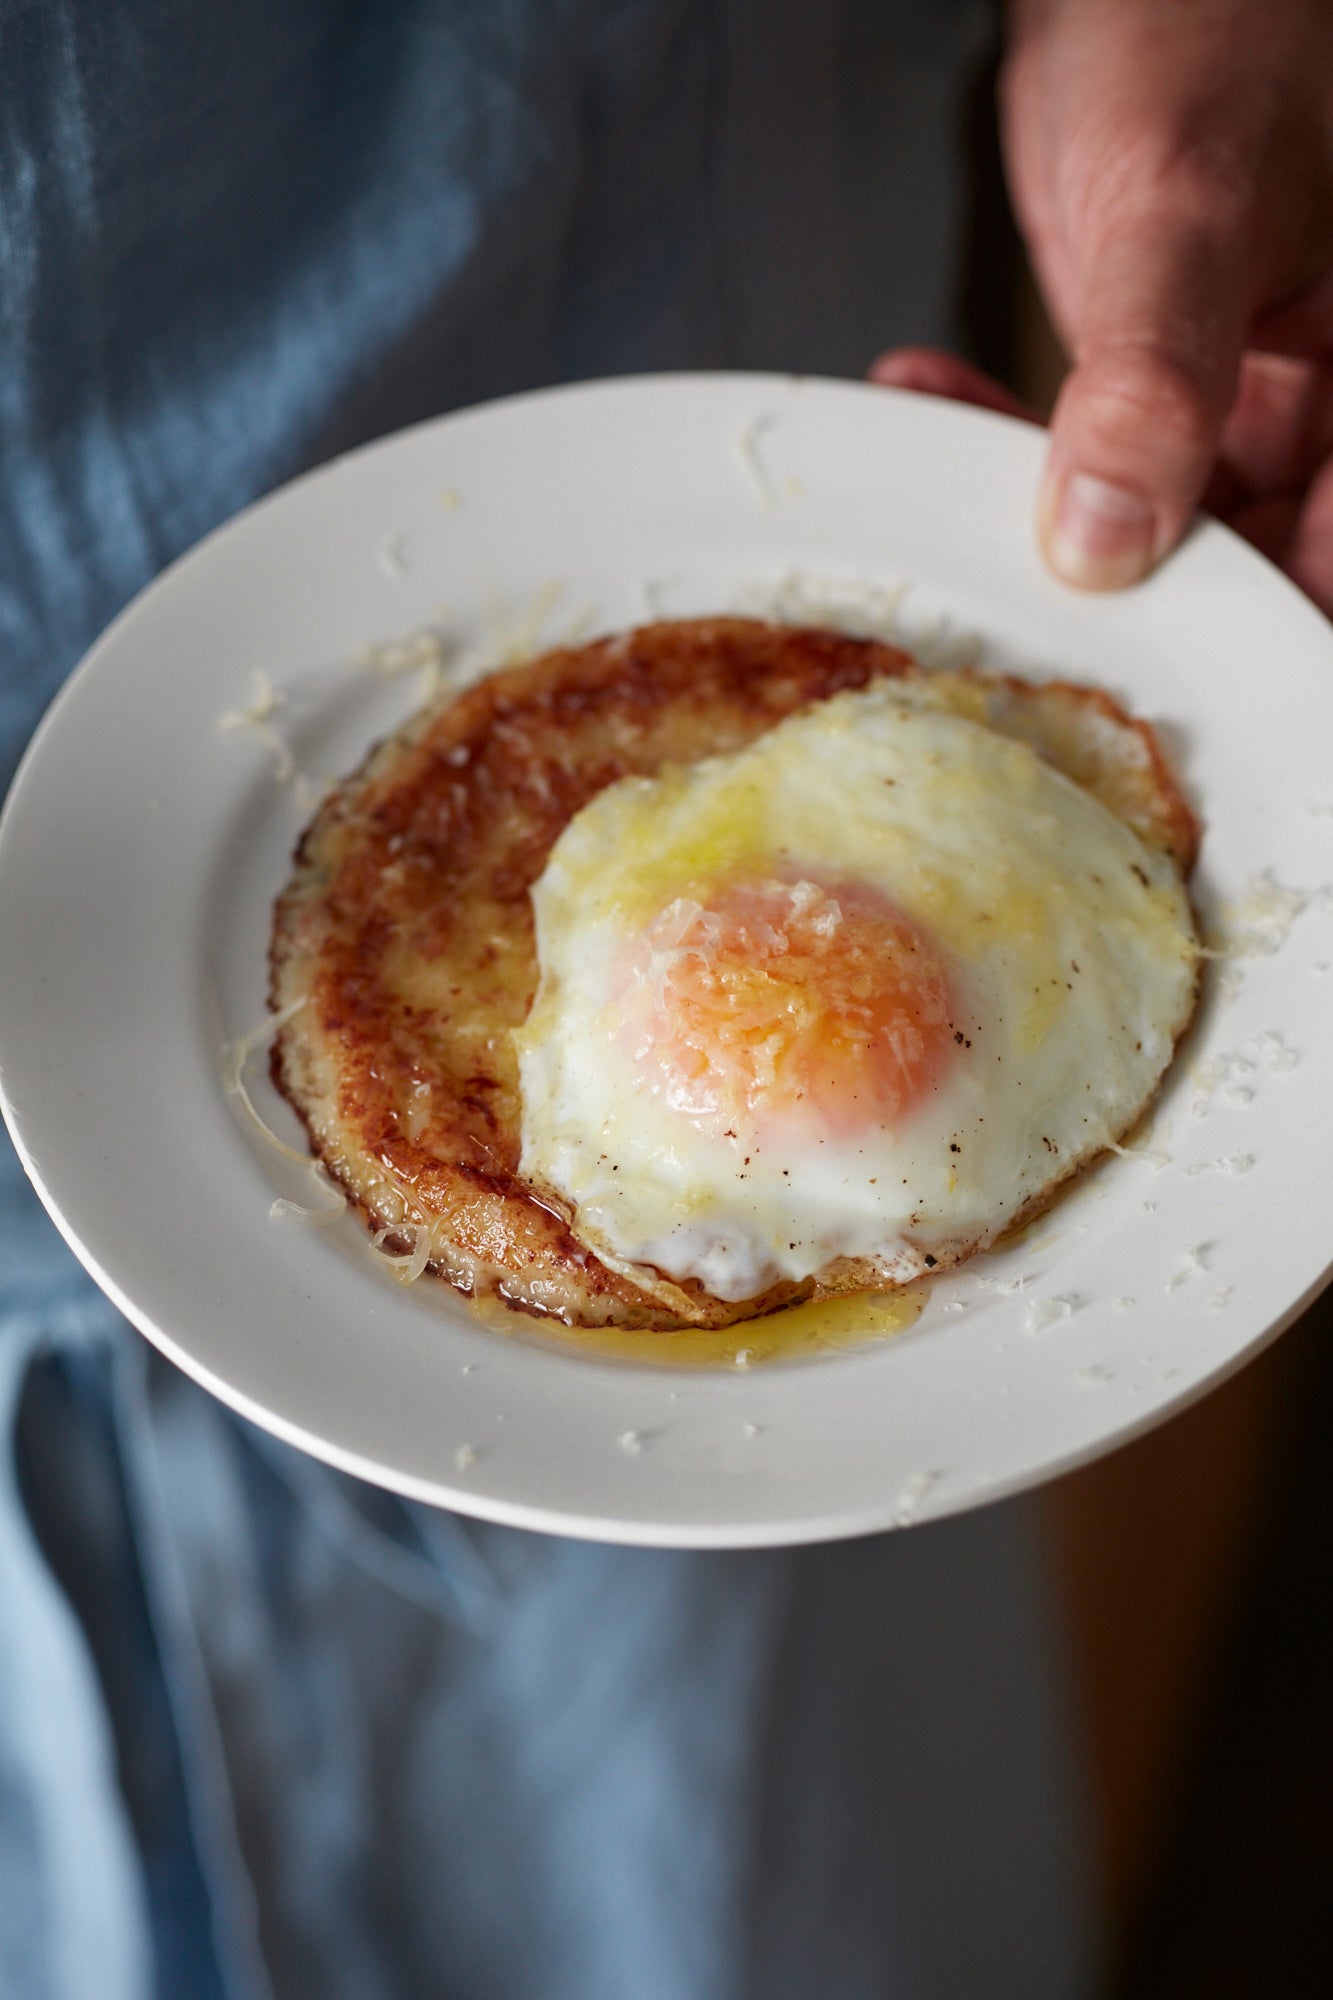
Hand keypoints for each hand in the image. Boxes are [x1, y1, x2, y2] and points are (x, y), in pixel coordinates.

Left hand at [879, 0, 1332, 615]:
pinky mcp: (1169, 381)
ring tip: (944, 479)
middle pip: (1248, 560)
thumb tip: (1108, 541)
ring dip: (1040, 506)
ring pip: (1157, 519)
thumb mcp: (1189, 200)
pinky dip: (1011, 437)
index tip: (1141, 665)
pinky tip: (935, 399)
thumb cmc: (1214, 20)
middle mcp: (1329, 402)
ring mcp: (1250, 396)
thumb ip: (1155, 375)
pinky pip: (1096, 451)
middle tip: (1013, 592)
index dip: (1257, 632)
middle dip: (1122, 582)